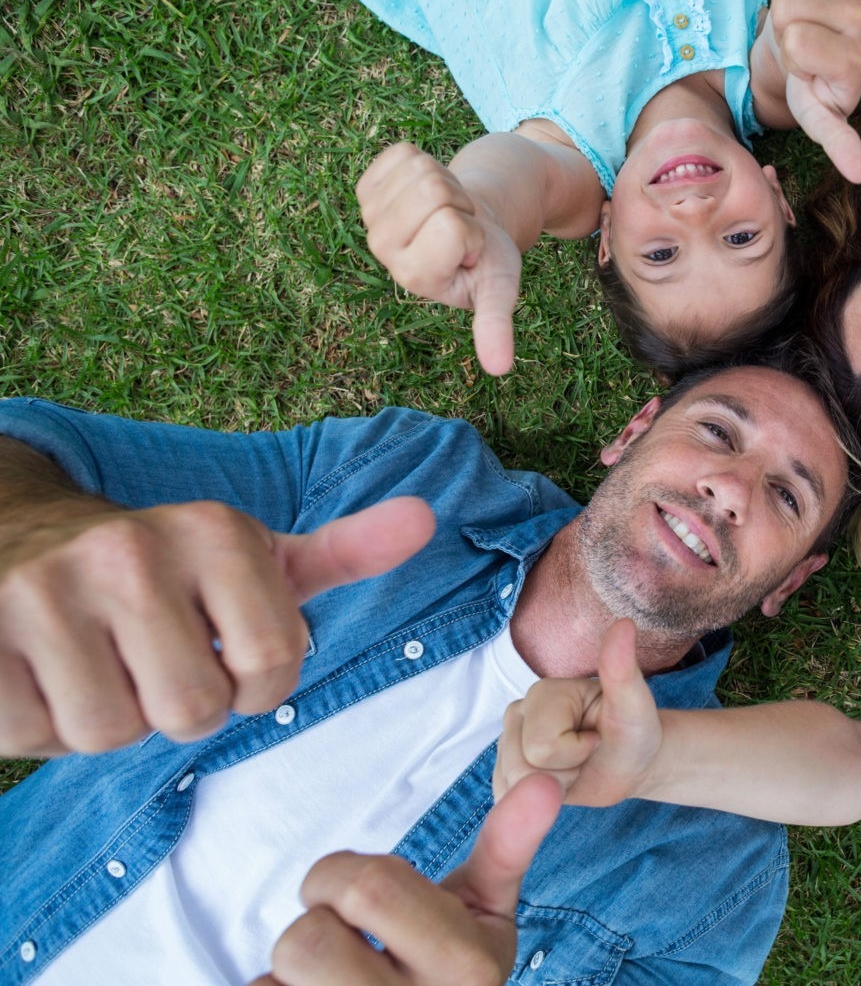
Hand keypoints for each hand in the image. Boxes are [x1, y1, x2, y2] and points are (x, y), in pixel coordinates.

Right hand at [0, 496, 433, 755]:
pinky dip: (36, 725)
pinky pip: (30, 735)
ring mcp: (42, 590)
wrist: (19, 538)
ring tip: (95, 662)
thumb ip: (345, 550)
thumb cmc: (164, 572)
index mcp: (214, 531)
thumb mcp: (257, 556)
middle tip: (152, 661)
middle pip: (189, 712)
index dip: (253, 685)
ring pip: (108, 734)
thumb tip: (426, 519)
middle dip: (176, 708)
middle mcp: (129, 550)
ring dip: (105, 720)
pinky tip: (39, 671)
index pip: (273, 665)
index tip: (224, 652)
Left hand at [250, 772, 563, 985]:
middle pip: (307, 941)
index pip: (367, 887)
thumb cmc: (452, 970)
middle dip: (310, 921)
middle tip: (335, 928)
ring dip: (287, 968)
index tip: (350, 891)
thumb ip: (507, 846)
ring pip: (279, 978)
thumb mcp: (487, 912)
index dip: (337, 876)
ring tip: (327, 970)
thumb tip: (544, 782)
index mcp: (464, 965)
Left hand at [357, 142, 524, 374]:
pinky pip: (403, 153)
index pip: (450, 226)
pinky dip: (426, 164)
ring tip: (447, 210)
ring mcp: (370, 216)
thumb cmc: (488, 259)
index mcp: (414, 276)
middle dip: (459, 200)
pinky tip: (427, 194)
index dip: (473, 229)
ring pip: (420, 168)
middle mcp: (382, 249)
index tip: (471, 249)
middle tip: (460, 224)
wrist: (473, 224)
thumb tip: (500, 369)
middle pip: (431, 191)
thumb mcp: (499, 290)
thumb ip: (494, 325)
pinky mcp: (367, 187)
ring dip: (446, 181)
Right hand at [494, 619, 661, 806]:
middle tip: (587, 753)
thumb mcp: (635, 704)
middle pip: (523, 768)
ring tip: (575, 765)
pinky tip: (557, 781)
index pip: (543, 745)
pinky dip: (537, 801)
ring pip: (514, 785)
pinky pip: (507, 798)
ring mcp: (507, 742)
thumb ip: (622, 668)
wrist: (630, 764)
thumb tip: (624, 624)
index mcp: (543, 691)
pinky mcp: (504, 771)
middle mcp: (517, 712)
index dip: (577, 751)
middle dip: (564, 771)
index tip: (597, 737)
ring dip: (553, 787)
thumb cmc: (634, 731)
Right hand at [763, 0, 860, 182]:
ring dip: (783, 10)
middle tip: (801, 51)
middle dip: (783, 34)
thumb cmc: (812, 84)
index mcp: (855, 70)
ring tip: (803, 30)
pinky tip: (806, 6)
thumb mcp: (817, 116)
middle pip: (786, 15)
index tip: (850, 155)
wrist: (815, 48)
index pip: (806, 59)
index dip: (816, 101)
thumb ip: (838, 141)